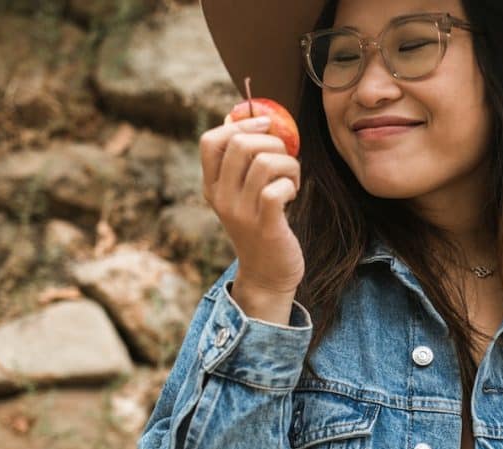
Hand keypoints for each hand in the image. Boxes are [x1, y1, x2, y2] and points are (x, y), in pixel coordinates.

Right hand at [200, 115, 304, 294]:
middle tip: (285, 160)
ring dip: (288, 164)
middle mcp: (222, 198)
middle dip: (273, 142)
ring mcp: (242, 213)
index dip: (239, 124)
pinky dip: (291, 183)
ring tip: (292, 179)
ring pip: (264, 162)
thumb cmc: (261, 227)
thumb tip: (245, 118)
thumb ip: (242, 163)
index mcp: (212, 186)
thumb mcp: (242, 195)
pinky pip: (277, 188)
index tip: (264, 126)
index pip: (210, 141)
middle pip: (240, 144)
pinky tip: (292, 194)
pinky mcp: (265, 226)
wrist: (267, 275)